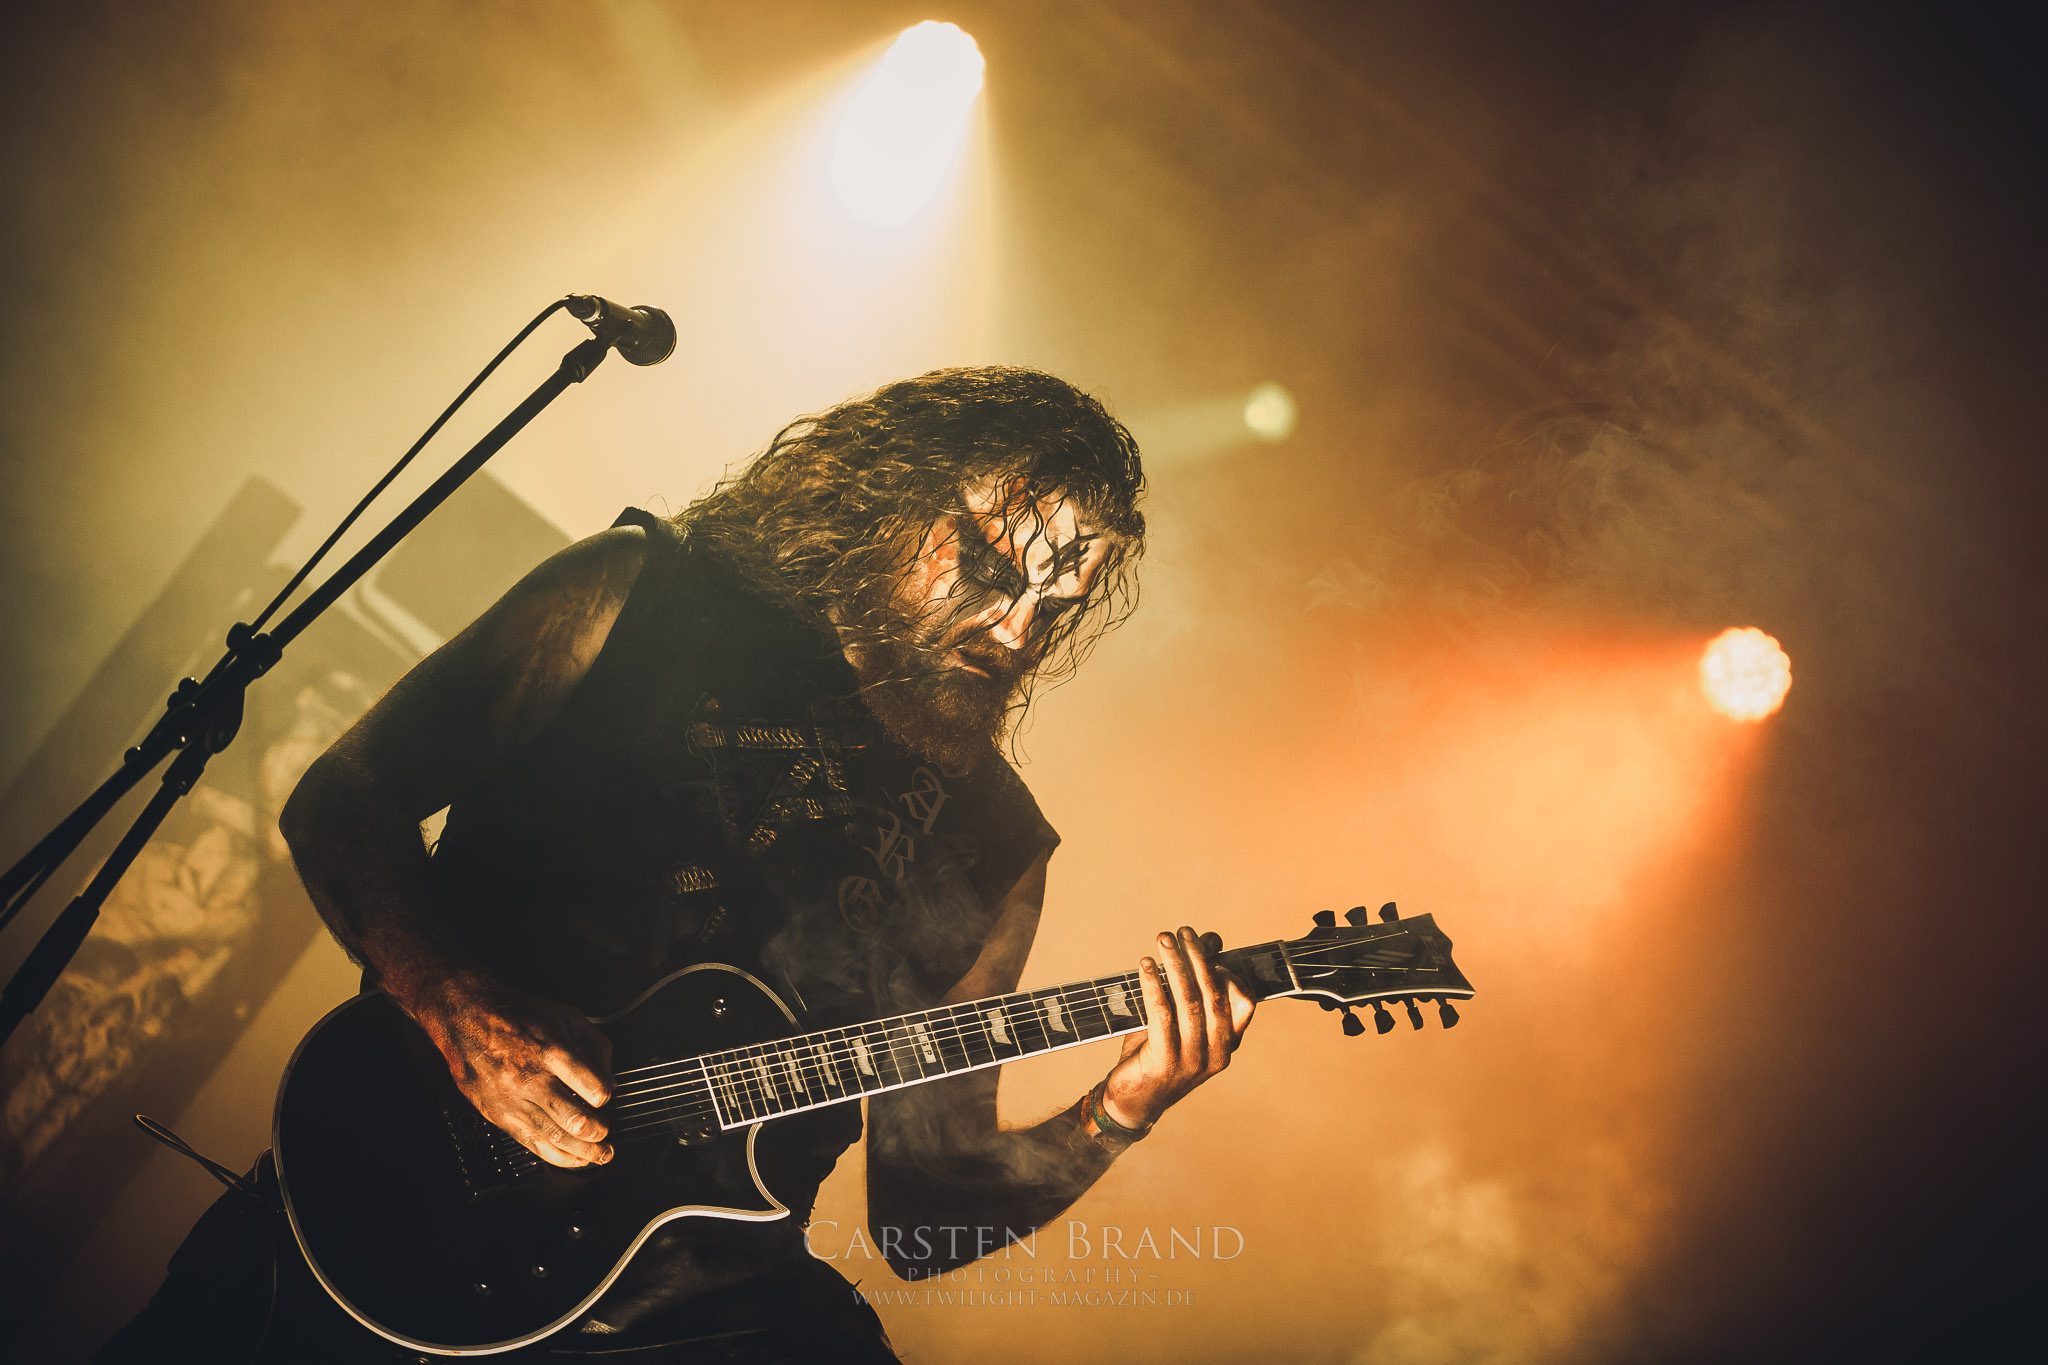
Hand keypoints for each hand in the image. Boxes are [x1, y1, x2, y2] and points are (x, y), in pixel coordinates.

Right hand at [406, 969, 614, 1167]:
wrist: (466, 1018)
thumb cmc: (517, 1014)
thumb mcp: (565, 1016)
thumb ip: (595, 1046)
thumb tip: (610, 1079)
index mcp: (552, 1050)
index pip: (593, 1088)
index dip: (607, 1096)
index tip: (607, 1096)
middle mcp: (531, 1078)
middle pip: (575, 1120)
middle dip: (599, 1132)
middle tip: (608, 1135)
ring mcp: (512, 1099)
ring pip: (554, 1138)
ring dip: (584, 1152)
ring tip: (600, 1155)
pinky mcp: (498, 1114)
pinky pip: (530, 1143)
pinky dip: (556, 1156)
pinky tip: (572, 1159)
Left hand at [1101, 926, 1255, 1130]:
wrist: (1132, 1102)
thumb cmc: (1156, 1055)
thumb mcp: (1180, 1020)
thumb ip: (1194, 986)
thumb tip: (1208, 941)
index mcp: (1228, 1044)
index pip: (1245, 1002)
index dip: (1229, 971)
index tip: (1206, 947)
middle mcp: (1217, 1054)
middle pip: (1215, 995)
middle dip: (1198, 958)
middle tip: (1183, 932)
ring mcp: (1193, 1061)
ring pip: (1190, 1002)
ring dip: (1176, 965)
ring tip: (1163, 940)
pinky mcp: (1166, 1063)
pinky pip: (1162, 1015)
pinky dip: (1154, 985)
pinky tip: (1146, 965)